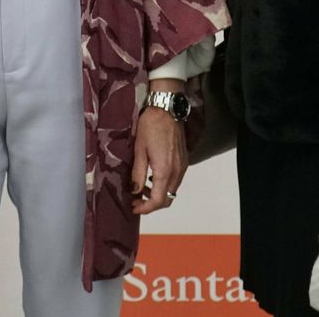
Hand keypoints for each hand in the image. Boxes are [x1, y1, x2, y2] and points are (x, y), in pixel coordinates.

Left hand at [131, 85, 186, 214]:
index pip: (158, 201)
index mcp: (165, 171)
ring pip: (173, 191)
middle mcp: (177, 172)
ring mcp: (183, 167)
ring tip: (142, 189)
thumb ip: (138, 173)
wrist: (167, 110)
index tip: (134, 207)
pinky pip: (176, 181)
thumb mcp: (139, 150)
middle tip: (136, 201)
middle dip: (152, 204)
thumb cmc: (150, 127)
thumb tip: (135, 190)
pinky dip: (165, 185)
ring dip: (159, 195)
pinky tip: (153, 178)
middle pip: (168, 199)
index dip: (145, 208)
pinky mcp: (184, 161)